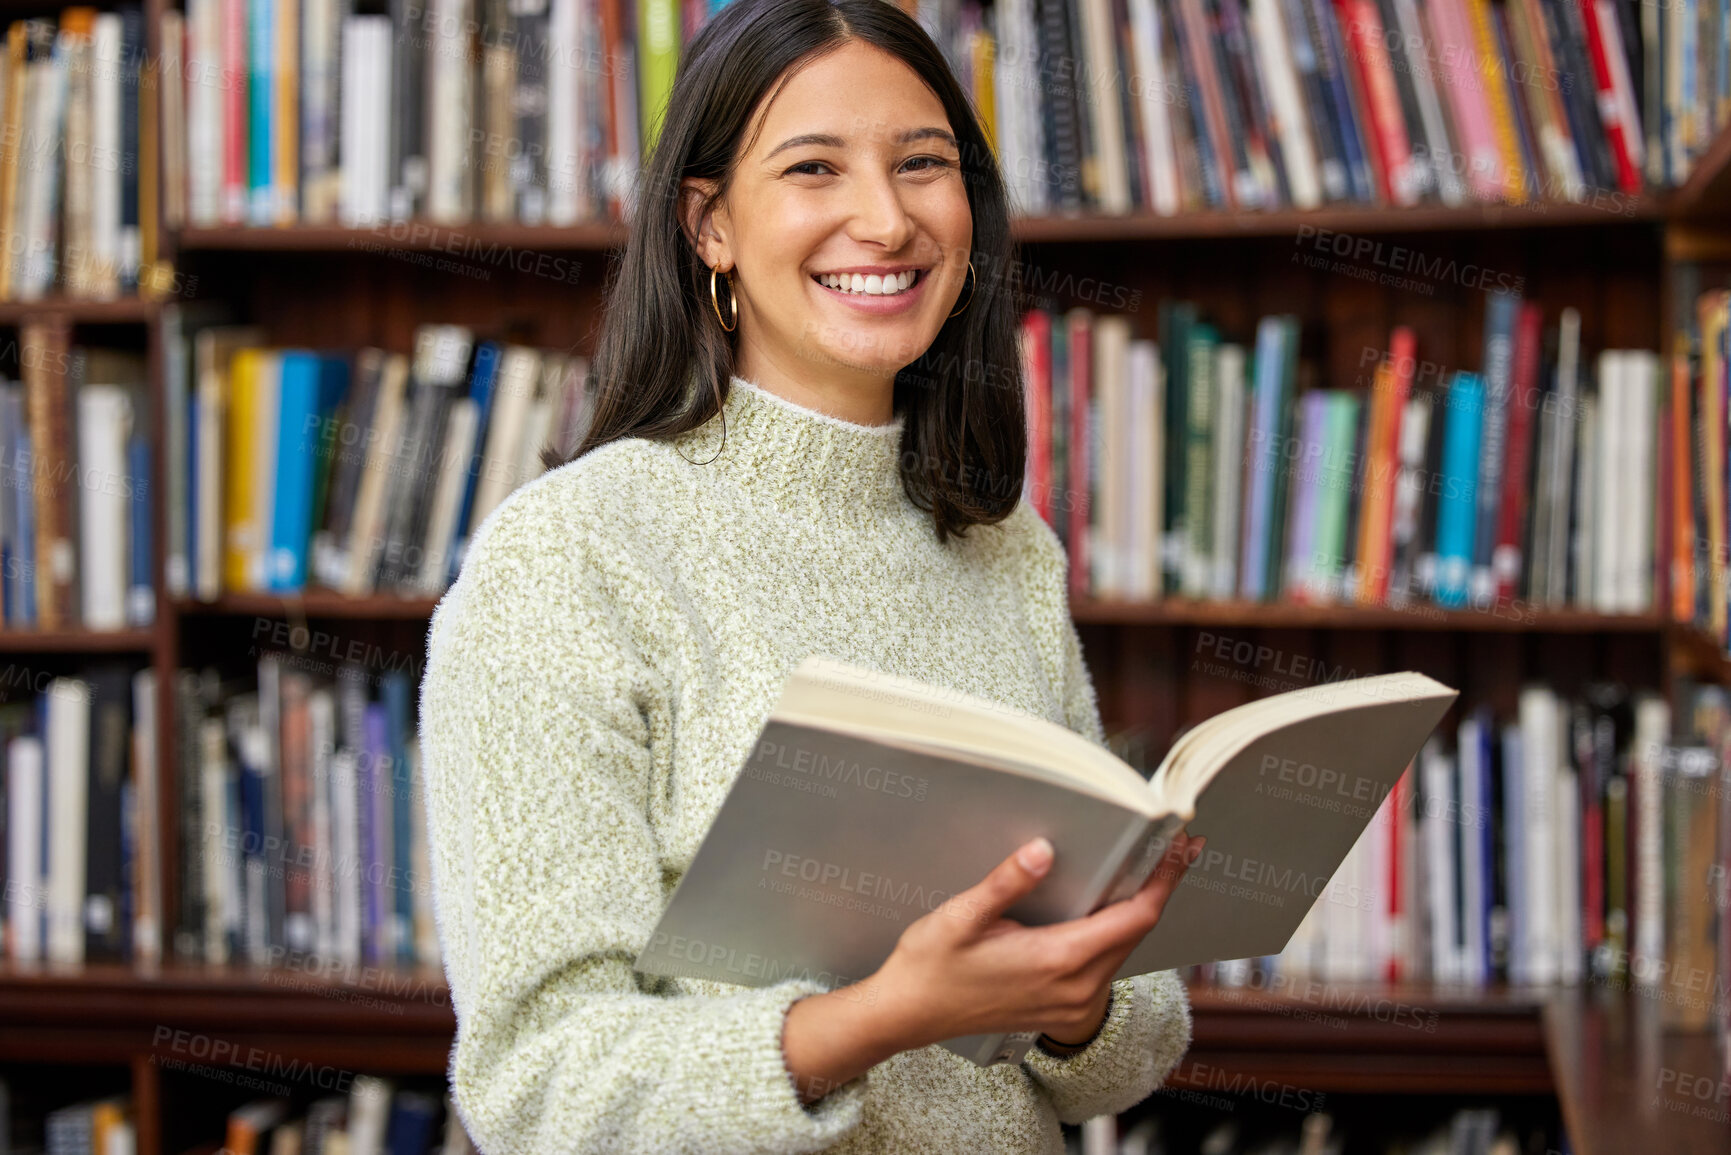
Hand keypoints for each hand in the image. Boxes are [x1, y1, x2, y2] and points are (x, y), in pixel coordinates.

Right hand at [865, 828, 1203, 1051]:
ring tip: (1149, 872)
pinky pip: (1105, 966)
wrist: (908, 1016)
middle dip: (1158, 889)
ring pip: (1123, 951)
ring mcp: (1072, 1004)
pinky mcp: (1063, 1008)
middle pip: (1137, 932)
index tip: (1180, 849)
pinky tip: (1110, 910)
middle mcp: (1075, 989)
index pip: (1134, 918)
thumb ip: (1006, 883)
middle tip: (1174, 848)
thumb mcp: (961, 917)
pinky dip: (1116, 934)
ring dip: (1138, 912)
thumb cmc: (930, 966)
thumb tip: (1043, 850)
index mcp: (1057, 961)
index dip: (1163, 881)